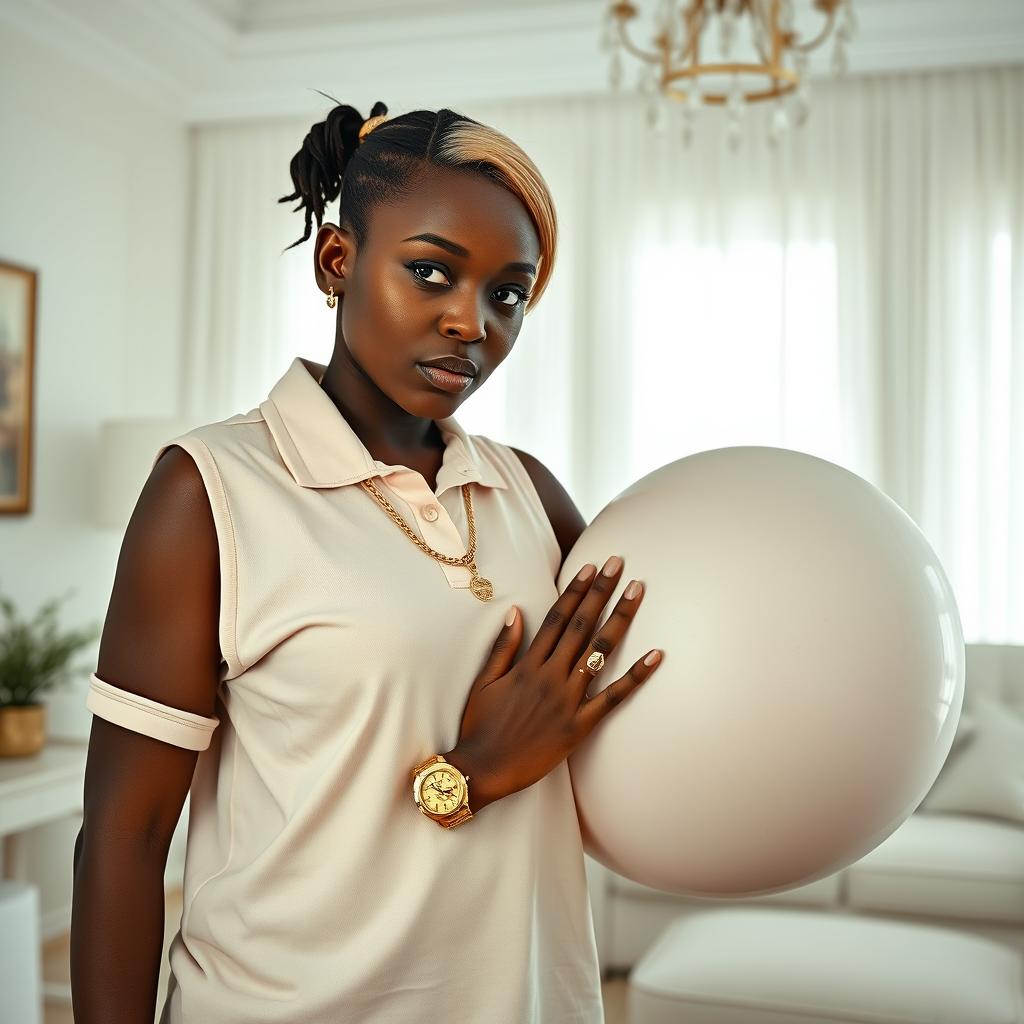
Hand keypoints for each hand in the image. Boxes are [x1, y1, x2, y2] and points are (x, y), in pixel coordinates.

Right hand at [446, 555, 661, 811]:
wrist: (483, 770)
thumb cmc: (480, 726)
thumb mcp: (485, 682)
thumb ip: (503, 646)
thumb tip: (516, 612)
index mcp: (528, 664)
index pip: (557, 617)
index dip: (575, 590)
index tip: (590, 567)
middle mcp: (550, 676)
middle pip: (582, 625)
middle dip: (602, 591)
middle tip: (619, 563)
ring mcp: (567, 701)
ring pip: (599, 651)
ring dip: (620, 618)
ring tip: (637, 591)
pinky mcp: (579, 726)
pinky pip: (613, 697)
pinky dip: (636, 676)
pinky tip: (656, 655)